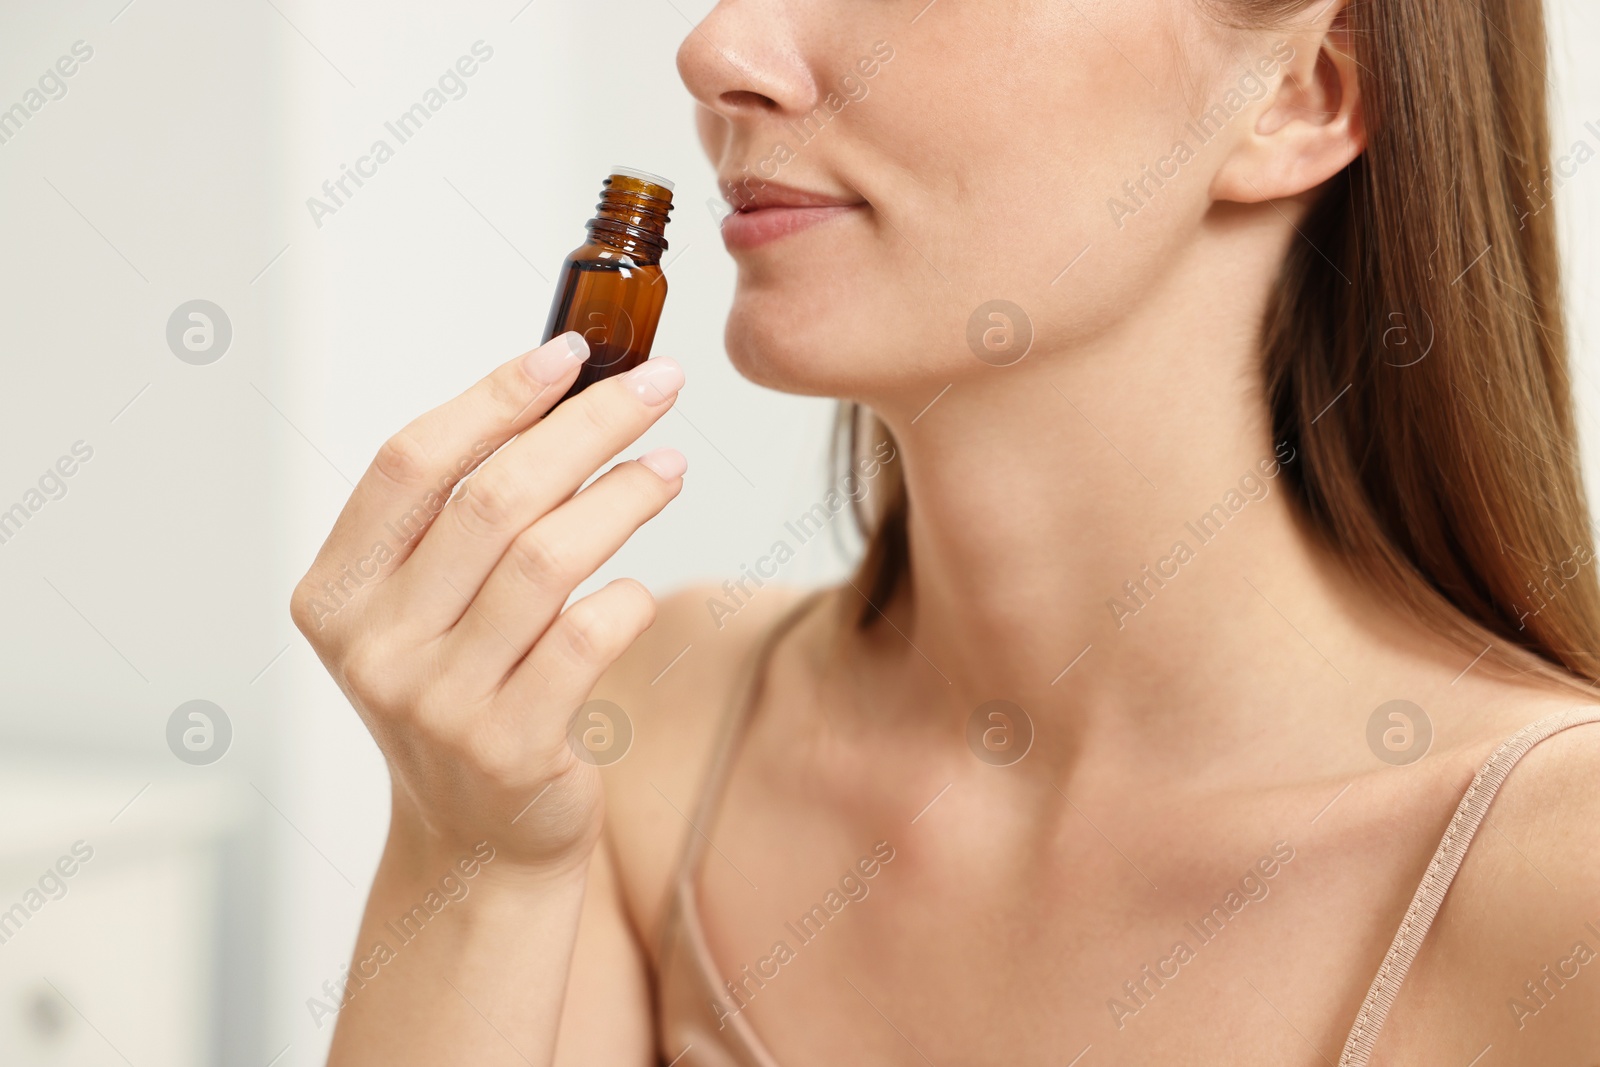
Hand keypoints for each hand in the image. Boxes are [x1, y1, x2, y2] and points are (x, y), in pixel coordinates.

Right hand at [291, 334, 686, 873]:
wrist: (477, 838)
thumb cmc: (465, 693)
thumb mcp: (425, 609)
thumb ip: (457, 521)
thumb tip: (561, 392)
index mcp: (336, 593)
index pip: (410, 463)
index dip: (494, 398)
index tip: (570, 351)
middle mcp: (373, 646)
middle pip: (490, 499)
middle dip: (585, 426)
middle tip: (656, 387)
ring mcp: (436, 702)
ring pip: (546, 559)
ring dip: (622, 497)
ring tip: (669, 468)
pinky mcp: (509, 746)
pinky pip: (587, 636)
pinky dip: (626, 594)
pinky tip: (641, 581)